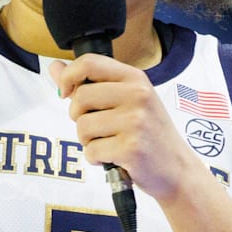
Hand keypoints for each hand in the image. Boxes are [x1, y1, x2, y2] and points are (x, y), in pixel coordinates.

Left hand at [50, 55, 203, 201]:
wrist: (177, 169)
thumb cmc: (149, 133)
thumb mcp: (127, 100)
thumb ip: (91, 83)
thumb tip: (54, 67)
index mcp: (135, 78)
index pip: (89, 62)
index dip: (68, 76)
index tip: (67, 93)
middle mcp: (137, 95)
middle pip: (80, 98)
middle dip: (78, 117)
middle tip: (98, 128)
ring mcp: (136, 122)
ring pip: (82, 127)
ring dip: (88, 141)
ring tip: (109, 144)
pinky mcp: (131, 148)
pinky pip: (91, 151)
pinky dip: (96, 159)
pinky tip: (114, 158)